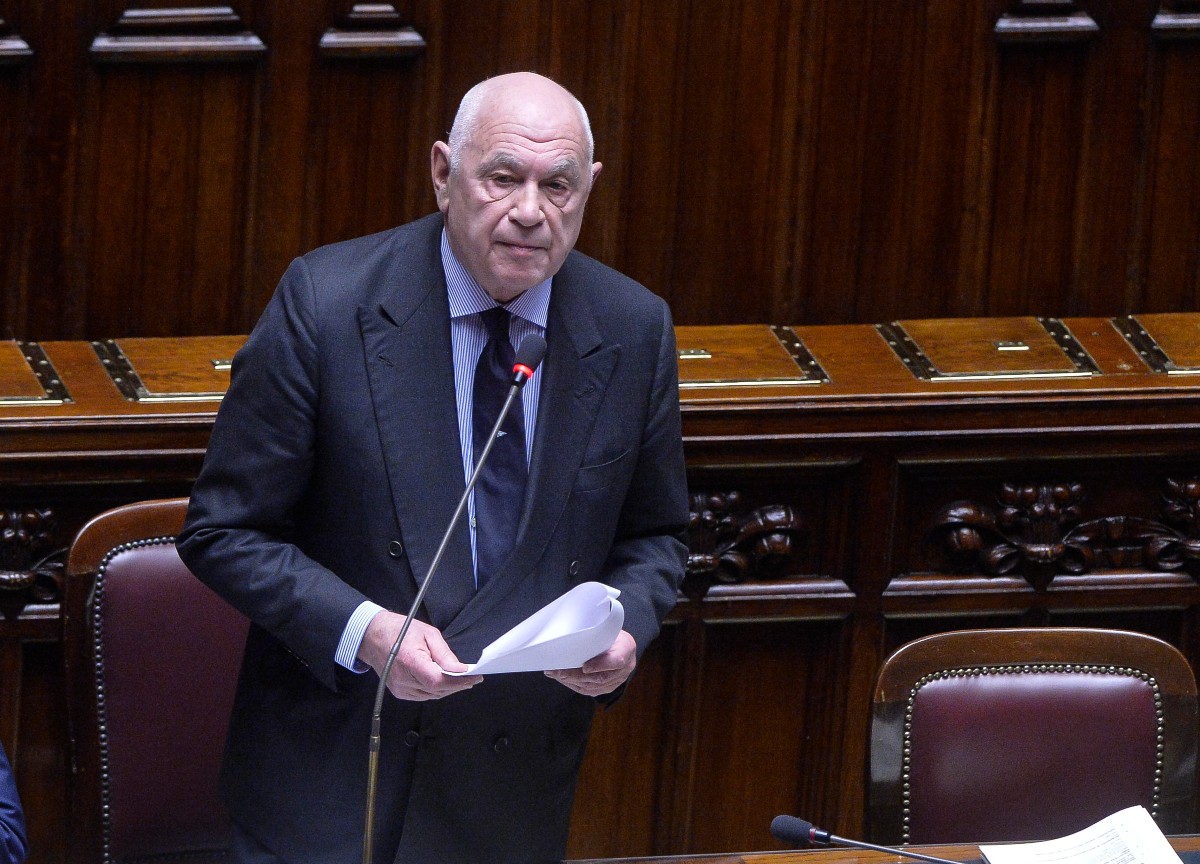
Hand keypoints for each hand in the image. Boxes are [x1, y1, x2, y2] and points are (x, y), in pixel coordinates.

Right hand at [357, 610, 481, 700]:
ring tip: (462, 679)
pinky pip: (424, 695)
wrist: (373, 637)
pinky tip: (445, 681)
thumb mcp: (428, 634)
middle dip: (458, 685)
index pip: (437, 680)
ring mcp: (400, 689)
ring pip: (432, 695)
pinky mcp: (400, 693)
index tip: (475, 676)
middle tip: (474, 677)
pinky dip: (437, 690)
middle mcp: (403, 679)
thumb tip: (461, 670)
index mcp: (409, 661)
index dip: (458, 681)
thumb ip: (444, 654)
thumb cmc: (400, 631)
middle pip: (437, 690)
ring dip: (449, 688)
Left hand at [545, 630, 636, 696]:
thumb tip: (571, 636)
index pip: (616, 660)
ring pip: (592, 687)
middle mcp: (625, 668)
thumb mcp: (607, 626)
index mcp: (626, 648)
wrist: (621, 643)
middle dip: (576, 676)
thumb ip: (595, 633)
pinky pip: (589, 690)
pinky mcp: (607, 688)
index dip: (600, 665)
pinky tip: (561, 678)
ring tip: (554, 674)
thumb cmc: (611, 632)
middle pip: (600, 678)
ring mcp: (617, 681)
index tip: (585, 667)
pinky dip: (573, 685)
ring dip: (570, 681)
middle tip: (558, 671)